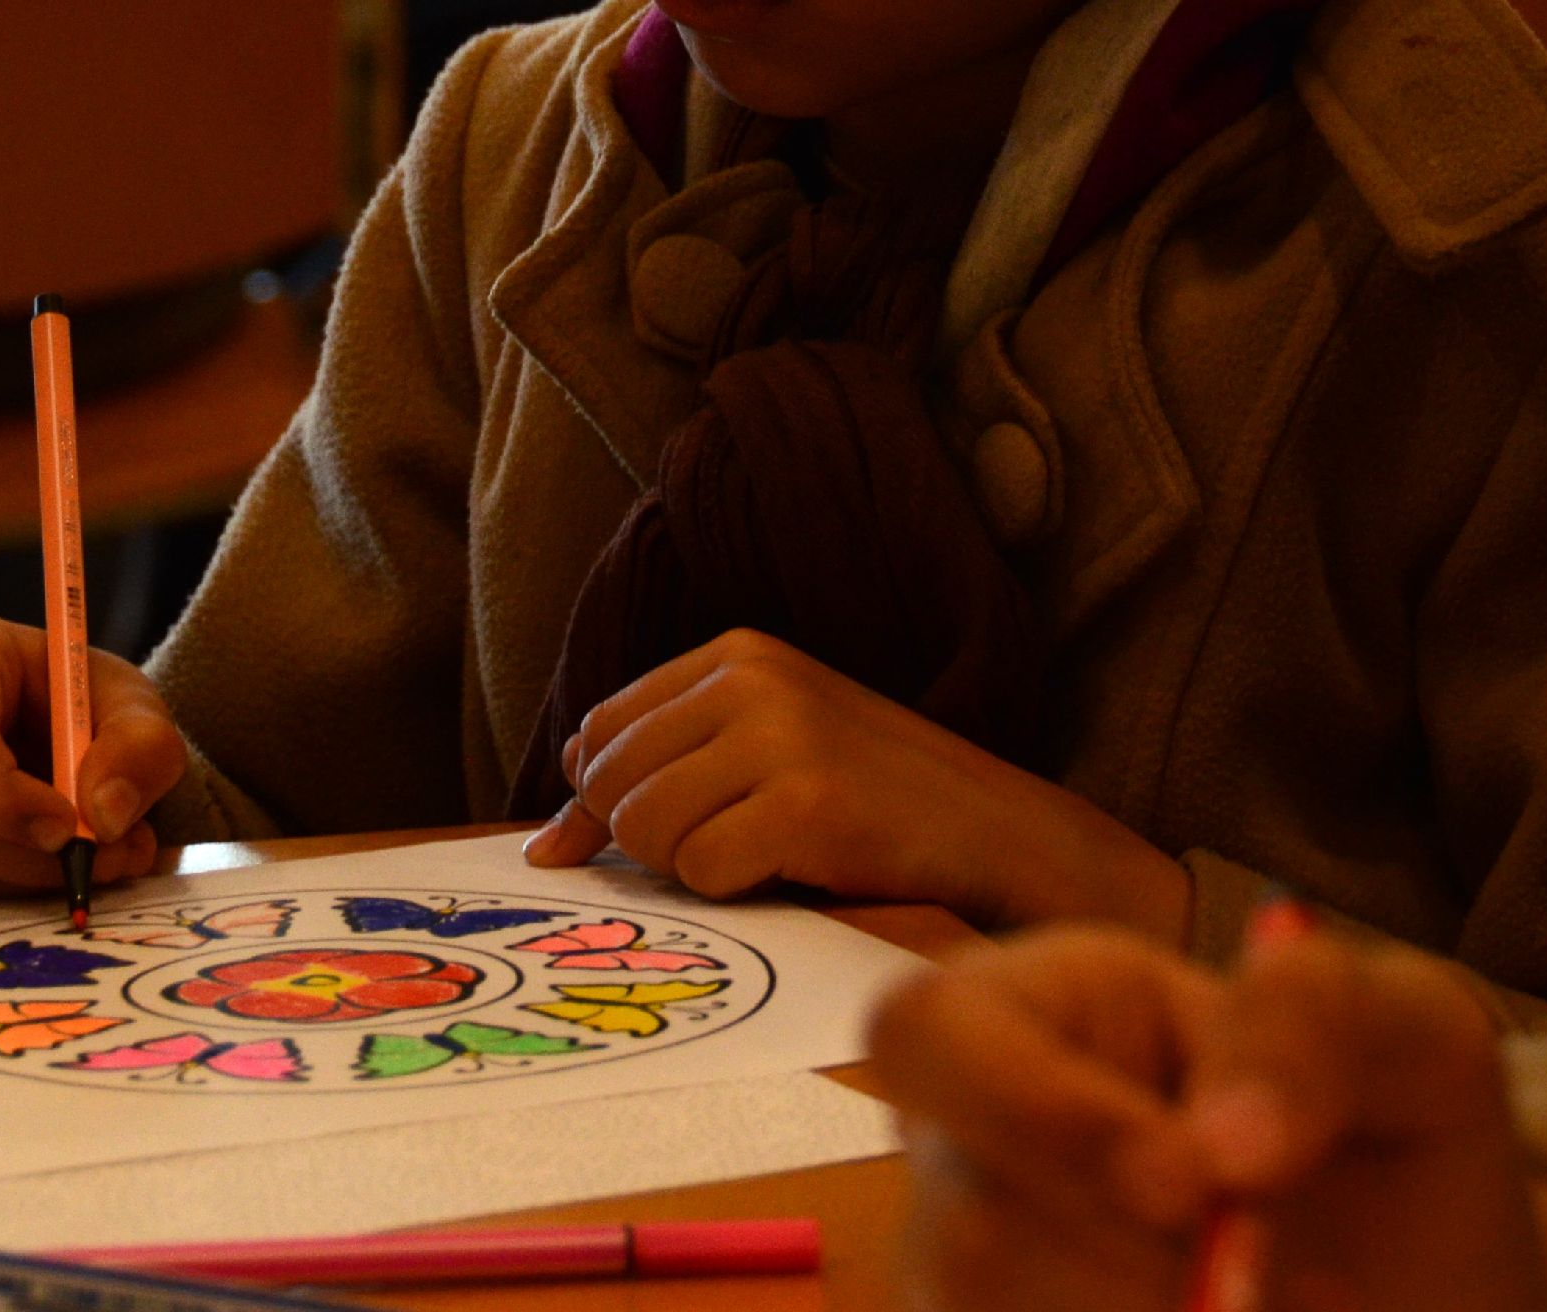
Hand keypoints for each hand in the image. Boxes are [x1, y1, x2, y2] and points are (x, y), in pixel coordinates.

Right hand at [0, 613, 191, 895]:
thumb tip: (103, 813)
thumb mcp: (138, 711)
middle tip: (100, 860)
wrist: (62, 729)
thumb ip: (141, 749)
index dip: (4, 797)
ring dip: (17, 874)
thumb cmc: (89, 706)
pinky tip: (45, 865)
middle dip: (20, 850)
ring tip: (91, 860)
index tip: (68, 832)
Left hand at [517, 629, 1189, 936]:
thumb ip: (660, 774)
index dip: (599, 801)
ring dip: (692, 870)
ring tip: (764, 859)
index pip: (602, 729)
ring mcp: (781, 735)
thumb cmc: (875, 806)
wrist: (1001, 839)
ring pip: (647, 829)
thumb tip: (545, 840)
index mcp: (737, 651)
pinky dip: (737, 893)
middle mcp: (752, 677)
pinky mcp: (805, 802)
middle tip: (729, 853)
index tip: (645, 841)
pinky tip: (795, 875)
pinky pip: (702, 873)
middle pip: (612, 783)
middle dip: (648, 842)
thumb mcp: (765, 756)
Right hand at [870, 925, 1546, 1311]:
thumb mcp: (1408, 1033)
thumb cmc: (1395, 1130)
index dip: (1036, 1114)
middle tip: (1268, 1276)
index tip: (1195, 1189)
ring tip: (1290, 1305)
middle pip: (961, 1221)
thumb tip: (1226, 1141)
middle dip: (1134, 1266)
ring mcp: (974, 1273)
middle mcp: (972, 1143)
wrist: (1432, 1287)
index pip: (928, 1032)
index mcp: (1043, 1007)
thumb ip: (1316, 1020)